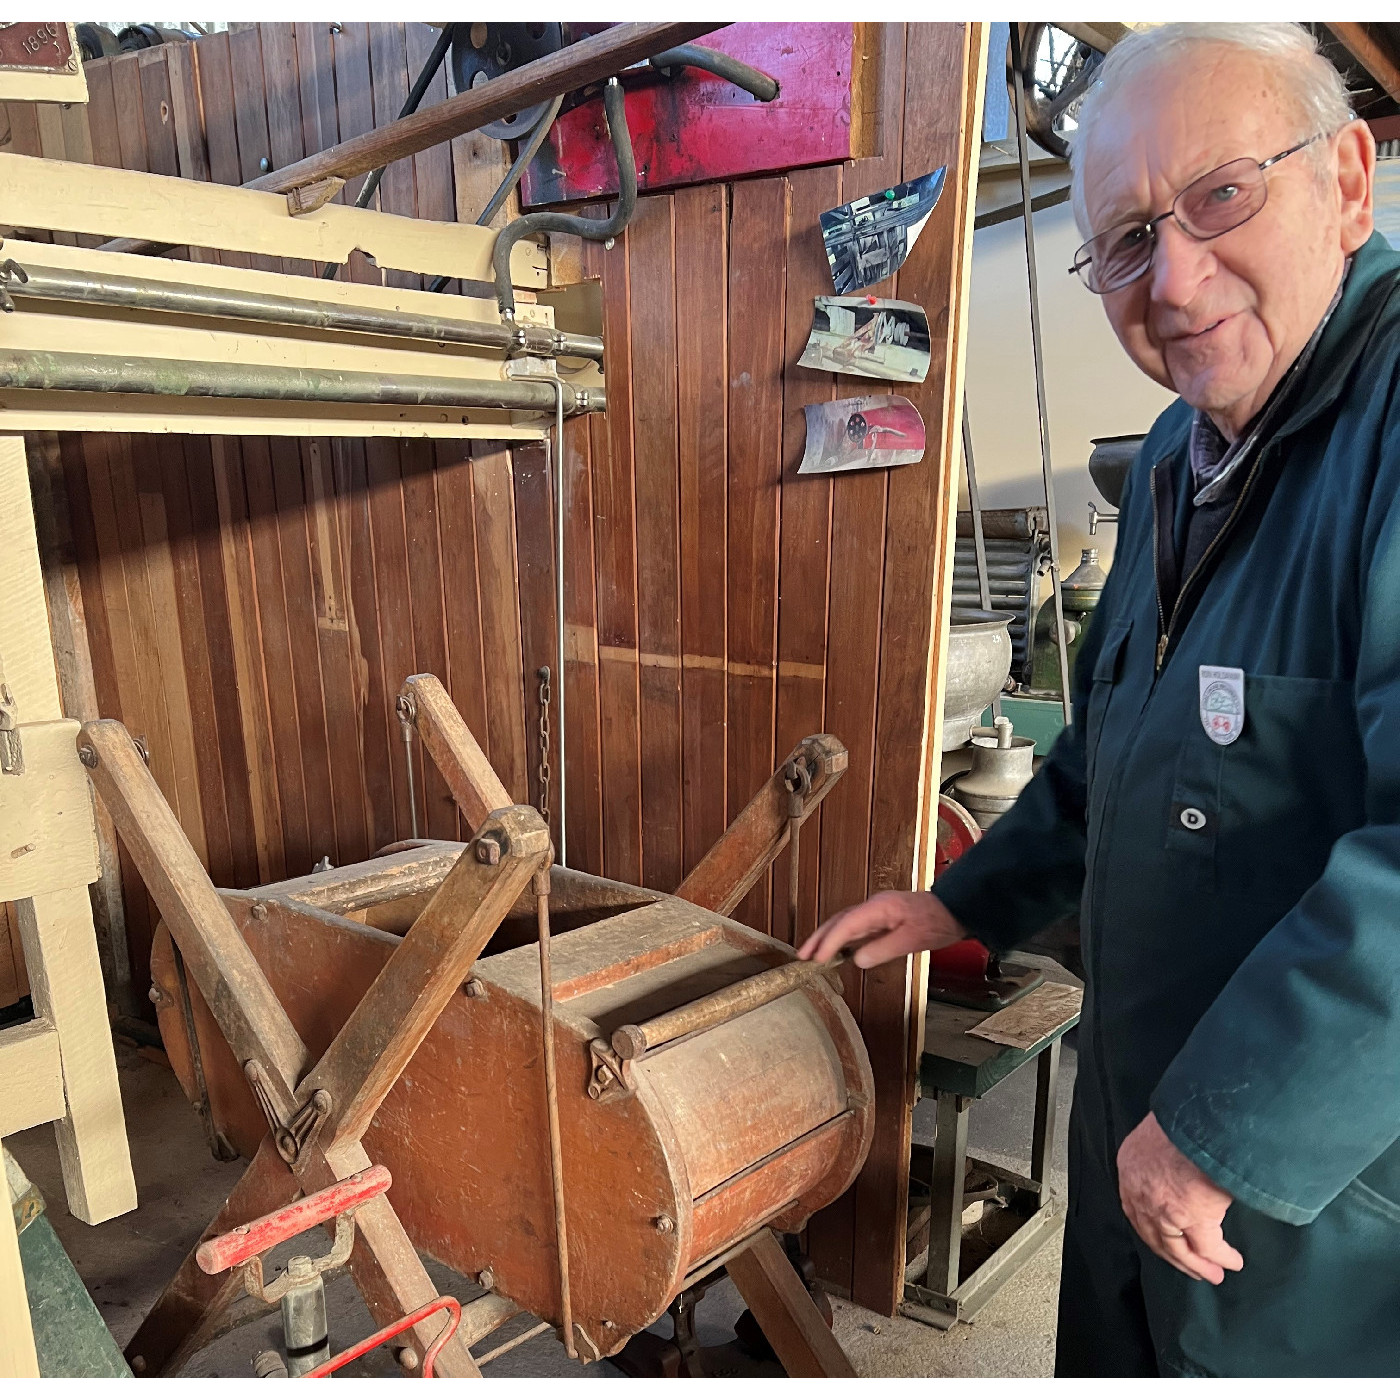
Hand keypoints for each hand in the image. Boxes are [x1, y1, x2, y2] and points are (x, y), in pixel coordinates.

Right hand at [798, 890, 967, 968]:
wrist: (956, 910)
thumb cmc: (938, 922)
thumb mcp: (913, 939)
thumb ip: (882, 949)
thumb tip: (856, 960)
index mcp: (879, 907)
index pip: (846, 924)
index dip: (829, 942)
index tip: (816, 958)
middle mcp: (874, 906)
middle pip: (839, 921)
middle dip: (819, 938)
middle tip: (802, 956)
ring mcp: (877, 911)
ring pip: (844, 923)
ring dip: (827, 938)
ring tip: (812, 955)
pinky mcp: (881, 918)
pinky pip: (855, 927)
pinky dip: (841, 939)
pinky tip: (836, 951)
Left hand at [1117, 1112, 1243, 1284]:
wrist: (1202, 1116)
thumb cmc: (1185, 1117)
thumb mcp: (1160, 1132)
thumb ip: (1162, 1153)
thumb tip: (1176, 1164)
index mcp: (1130, 1166)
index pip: (1134, 1208)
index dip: (1151, 1230)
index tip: (1164, 1243)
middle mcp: (1141, 1191)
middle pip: (1156, 1235)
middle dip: (1175, 1256)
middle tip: (1193, 1269)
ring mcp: (1165, 1209)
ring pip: (1180, 1248)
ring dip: (1198, 1264)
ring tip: (1213, 1274)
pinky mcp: (1193, 1218)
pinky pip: (1209, 1248)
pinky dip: (1221, 1257)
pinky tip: (1231, 1261)